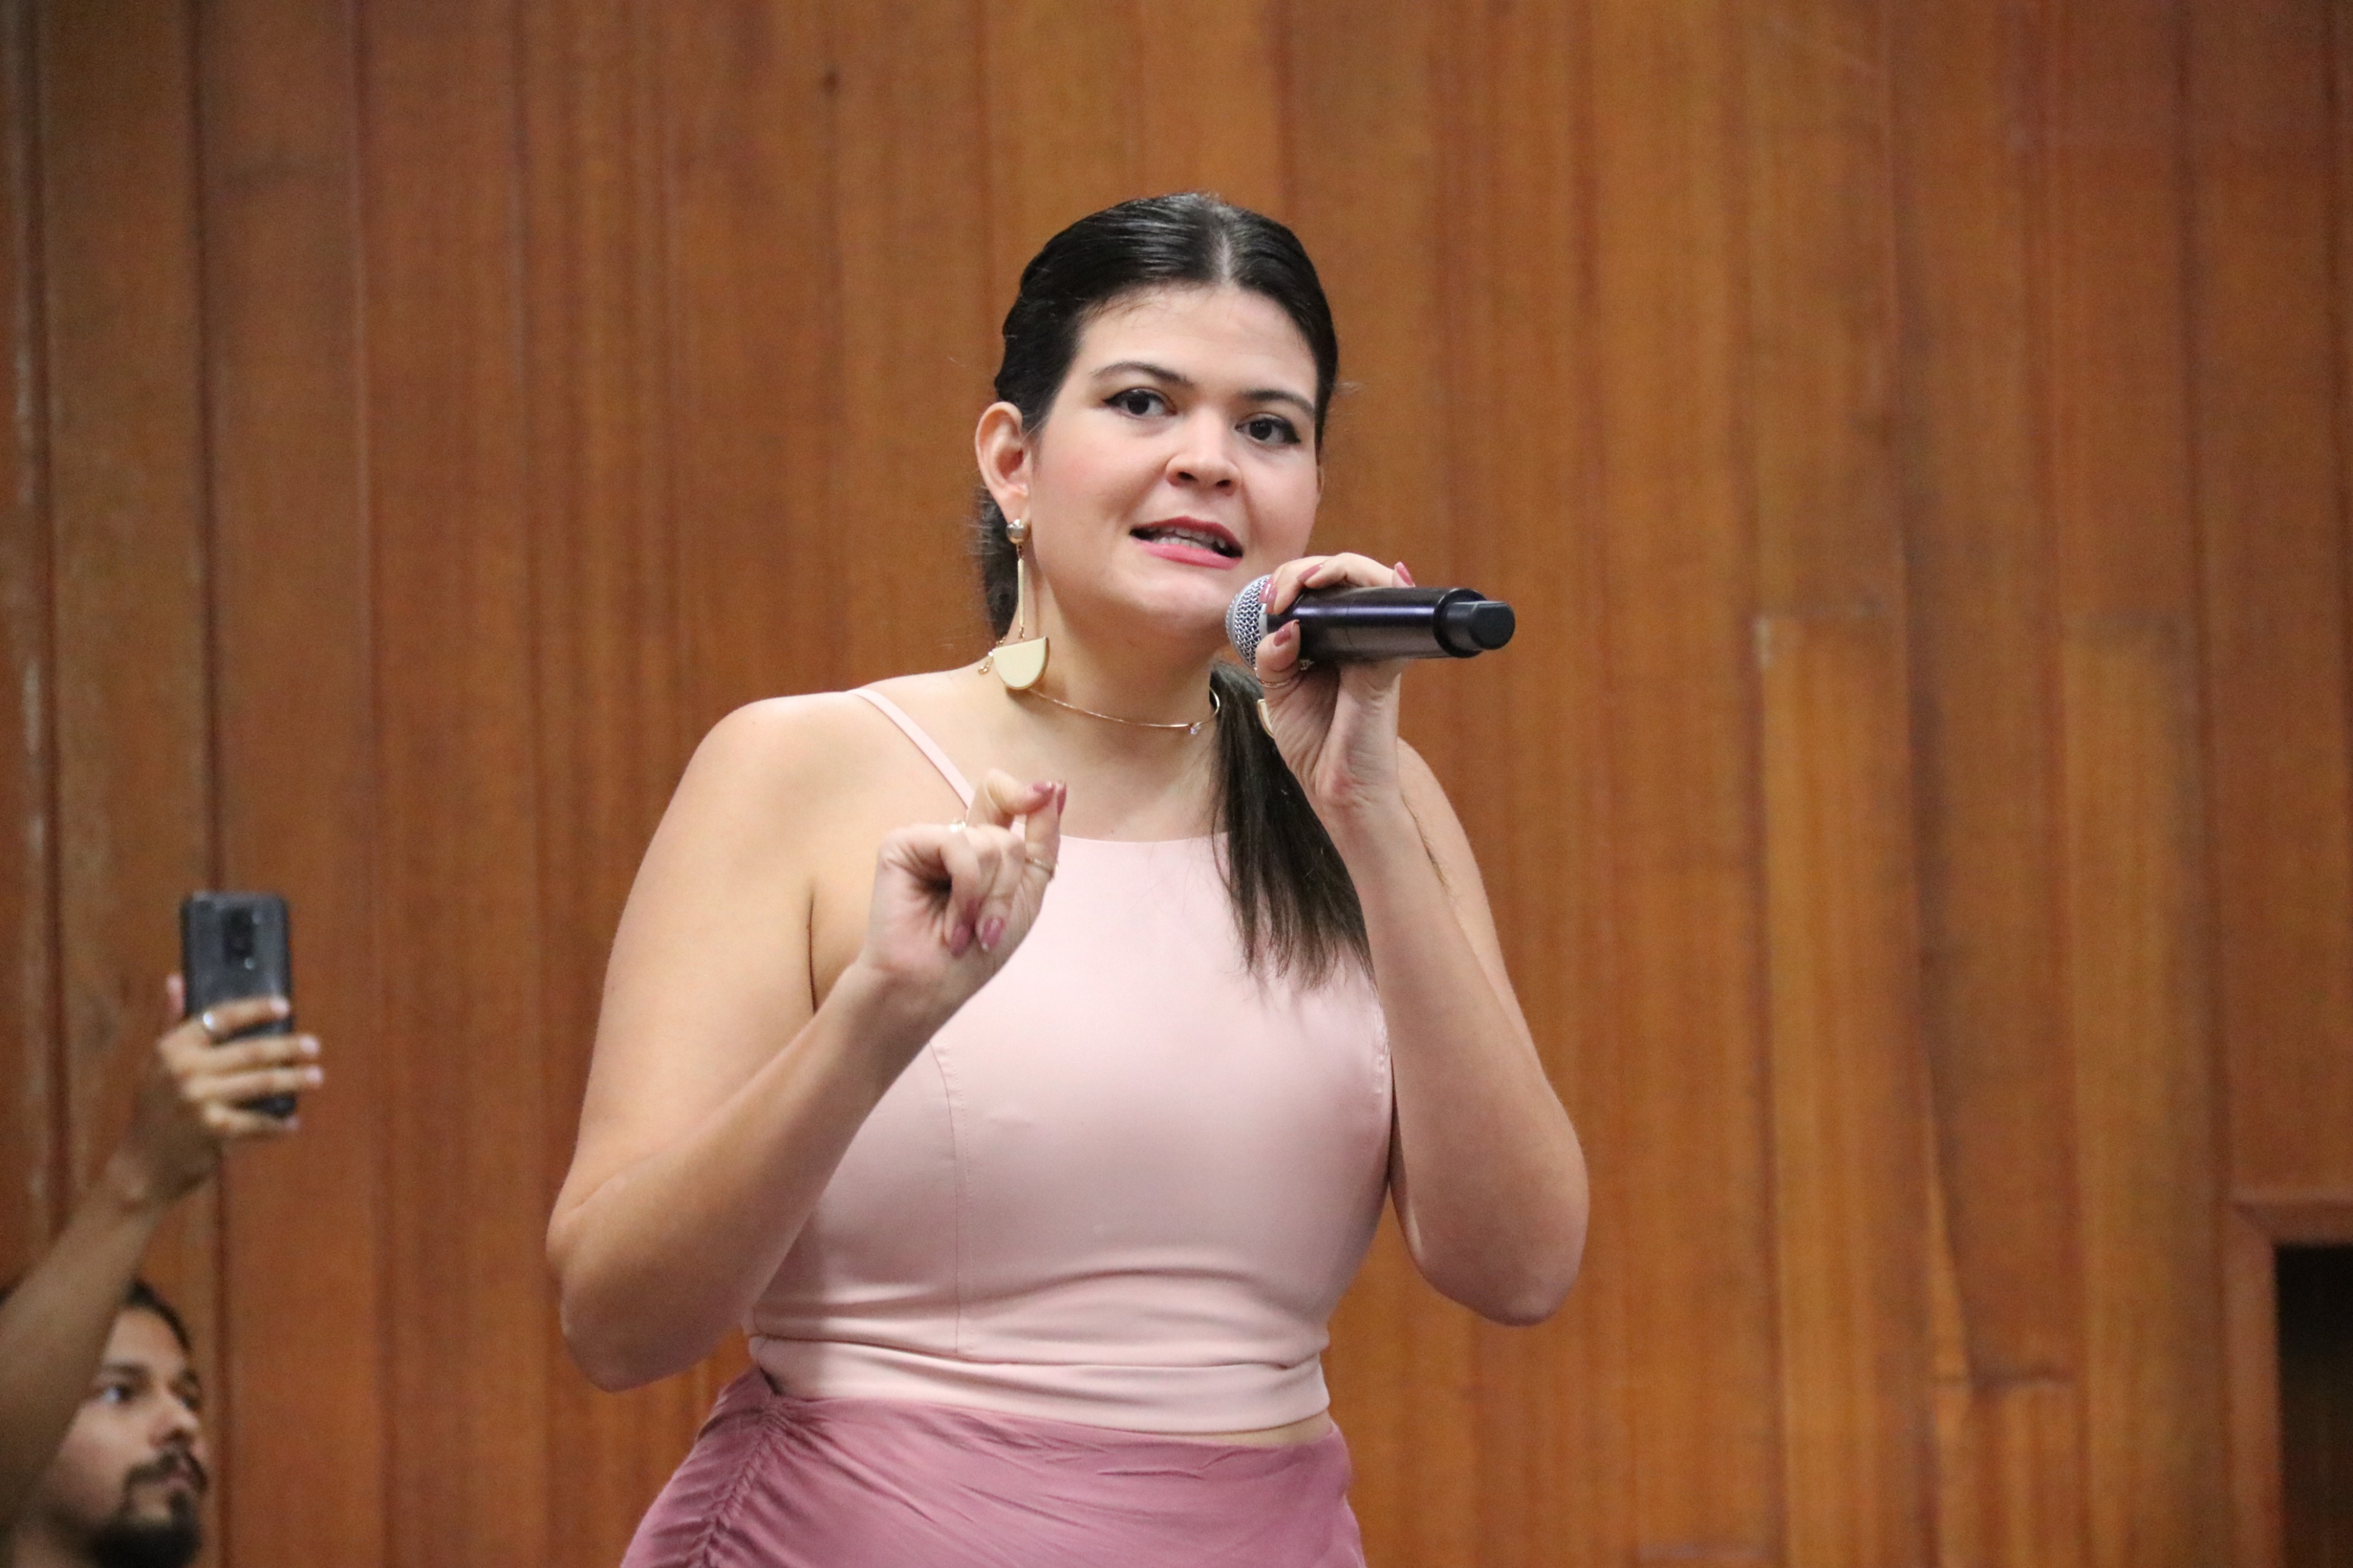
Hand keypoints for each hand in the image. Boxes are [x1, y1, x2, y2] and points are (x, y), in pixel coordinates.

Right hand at [106, 976, 321, 1209]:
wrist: (140, 1166)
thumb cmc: (154, 1111)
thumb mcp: (155, 1065)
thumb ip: (171, 1023)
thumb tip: (176, 980)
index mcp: (171, 1048)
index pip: (219, 1017)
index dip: (255, 1010)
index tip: (285, 1007)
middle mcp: (184, 1070)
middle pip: (250, 1050)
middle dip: (287, 1047)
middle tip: (313, 1046)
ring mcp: (200, 1100)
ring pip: (261, 1083)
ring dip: (294, 1080)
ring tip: (316, 1077)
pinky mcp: (214, 1130)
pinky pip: (258, 1122)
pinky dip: (278, 1124)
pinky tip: (293, 1123)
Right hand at [855, 770, 1065, 1028]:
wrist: (931, 987)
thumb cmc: (975, 955)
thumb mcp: (1025, 896)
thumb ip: (1041, 841)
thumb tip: (1055, 787)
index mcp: (984, 848)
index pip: (1012, 802)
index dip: (1031, 798)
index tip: (1049, 792)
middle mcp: (957, 838)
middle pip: (1006, 829)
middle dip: (1008, 886)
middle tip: (989, 928)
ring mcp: (929, 839)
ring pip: (988, 841)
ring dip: (988, 897)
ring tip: (967, 930)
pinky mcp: (902, 844)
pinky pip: (957, 843)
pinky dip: (966, 888)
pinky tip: (954, 922)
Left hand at [1252, 553, 1416, 830]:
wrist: (1336, 788)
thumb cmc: (1314, 742)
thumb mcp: (1278, 691)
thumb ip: (1273, 655)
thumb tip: (1285, 624)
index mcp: (1329, 640)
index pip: (1317, 589)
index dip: (1290, 581)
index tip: (1266, 603)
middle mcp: (1357, 636)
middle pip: (1343, 576)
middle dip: (1306, 570)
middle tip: (1281, 594)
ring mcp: (1377, 646)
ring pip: (1373, 582)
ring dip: (1340, 568)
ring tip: (1309, 582)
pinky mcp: (1389, 663)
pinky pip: (1397, 615)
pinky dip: (1383, 587)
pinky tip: (1366, 579)